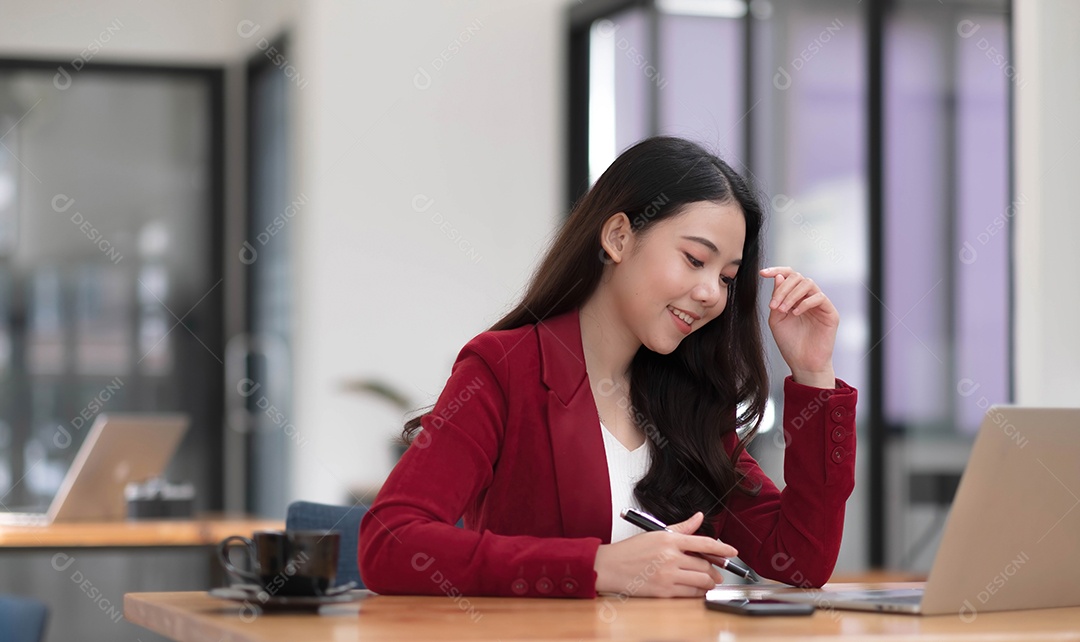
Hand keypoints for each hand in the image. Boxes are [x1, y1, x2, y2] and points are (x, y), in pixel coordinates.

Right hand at [592, 512, 736, 597]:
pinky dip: (698, 592)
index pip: (703, 542)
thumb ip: (681, 528)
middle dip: (714, 570)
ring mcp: (667, 575)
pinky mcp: (664, 591)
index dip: (722, 548)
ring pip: (701, 580)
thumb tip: (698, 517)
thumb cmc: (630, 551)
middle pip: (704, 564)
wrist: (610, 567)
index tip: (733, 551)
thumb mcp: (656, 534)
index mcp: (669, 540)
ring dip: (709, 583)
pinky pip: (690, 593)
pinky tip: (697, 590)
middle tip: (717, 572)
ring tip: (709, 582)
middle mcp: (670, 557)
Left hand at [759, 266, 837, 387]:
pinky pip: (819, 297)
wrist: (802, 363)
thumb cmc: (789, 343)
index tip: (762, 273)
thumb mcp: (776, 319)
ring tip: (783, 309)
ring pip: (808, 284)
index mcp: (795, 297)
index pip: (788, 276)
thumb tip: (778, 276)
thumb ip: (777, 298)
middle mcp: (808, 297)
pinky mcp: (830, 312)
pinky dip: (805, 303)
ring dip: (792, 294)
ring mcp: (820, 304)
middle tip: (774, 305)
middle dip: (782, 288)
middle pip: (797, 277)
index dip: (776, 270)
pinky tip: (795, 313)